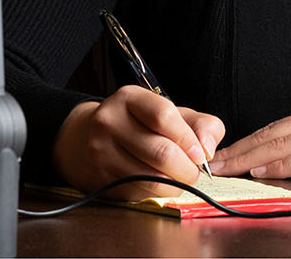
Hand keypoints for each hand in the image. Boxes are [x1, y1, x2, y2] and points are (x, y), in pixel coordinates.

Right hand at [51, 86, 226, 199]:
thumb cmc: (135, 124)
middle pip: (161, 152)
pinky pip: (140, 193)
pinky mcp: (101, 179)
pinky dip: (158, 193)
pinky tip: (158, 184)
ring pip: (153, 178)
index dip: (188, 138)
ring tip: (179, 178)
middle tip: (194, 172)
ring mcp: (101, 152)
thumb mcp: (167, 112)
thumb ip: (199, 123)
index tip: (200, 153)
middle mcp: (110, 122)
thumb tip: (208, 148)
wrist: (82, 138)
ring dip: (176, 185)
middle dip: (188, 169)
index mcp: (129, 98)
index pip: (163, 116)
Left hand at [210, 99, 290, 181]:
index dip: (249, 139)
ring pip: (281, 142)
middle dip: (239, 148)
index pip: (278, 125)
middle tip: (212, 160)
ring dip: (248, 157)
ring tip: (225, 167)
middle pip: (272, 132)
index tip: (227, 151)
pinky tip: (261, 171)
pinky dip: (279, 164)